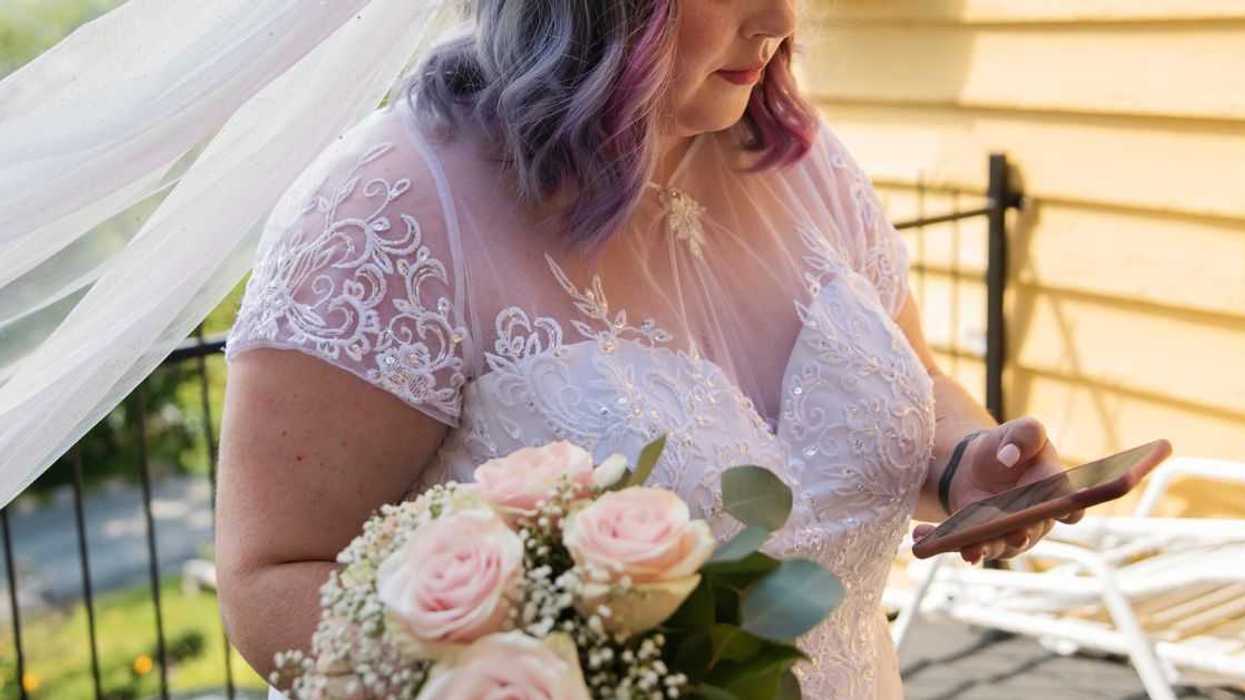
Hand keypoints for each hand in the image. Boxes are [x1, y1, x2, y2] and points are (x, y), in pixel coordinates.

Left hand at [913, 416, 1083, 563]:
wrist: (976, 462)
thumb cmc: (1009, 447)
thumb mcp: (1020, 431)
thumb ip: (1026, 435)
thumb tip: (1009, 456)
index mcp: (1053, 490)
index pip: (1070, 505)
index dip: (1070, 509)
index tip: (1066, 512)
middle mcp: (1034, 520)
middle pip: (1030, 532)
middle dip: (1020, 535)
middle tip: (1014, 534)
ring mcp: (1006, 534)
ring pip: (996, 546)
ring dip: (980, 548)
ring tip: (965, 548)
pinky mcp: (977, 539)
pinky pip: (961, 544)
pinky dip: (940, 540)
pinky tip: (923, 536)